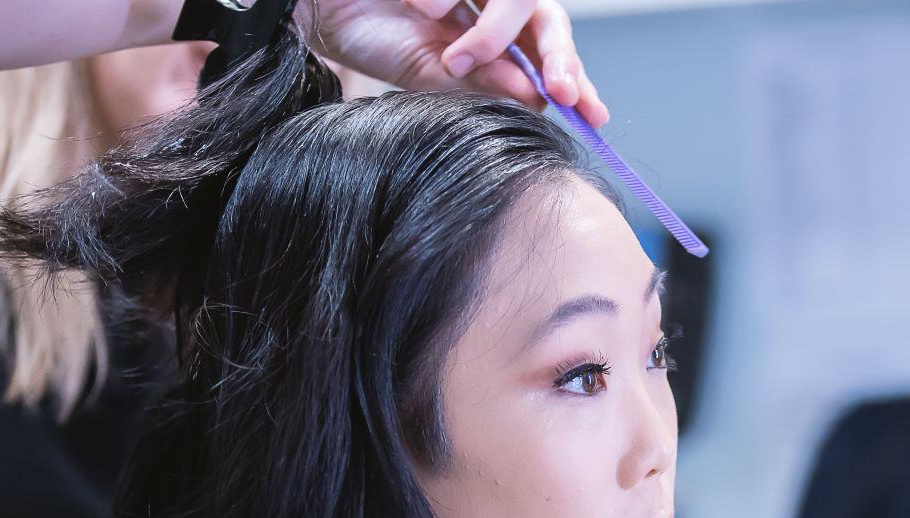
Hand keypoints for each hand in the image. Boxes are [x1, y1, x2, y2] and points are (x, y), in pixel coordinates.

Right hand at [307, 0, 608, 125]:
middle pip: (547, 16)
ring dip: (492, 33)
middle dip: (559, 56)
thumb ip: (485, 84)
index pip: (545, 53)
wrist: (315, 5)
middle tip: (560, 90)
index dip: (572, 79)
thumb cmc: (369, 34)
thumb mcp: (431, 73)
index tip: (593, 115)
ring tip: (452, 53)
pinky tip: (415, 2)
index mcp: (490, 32)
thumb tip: (540, 99)